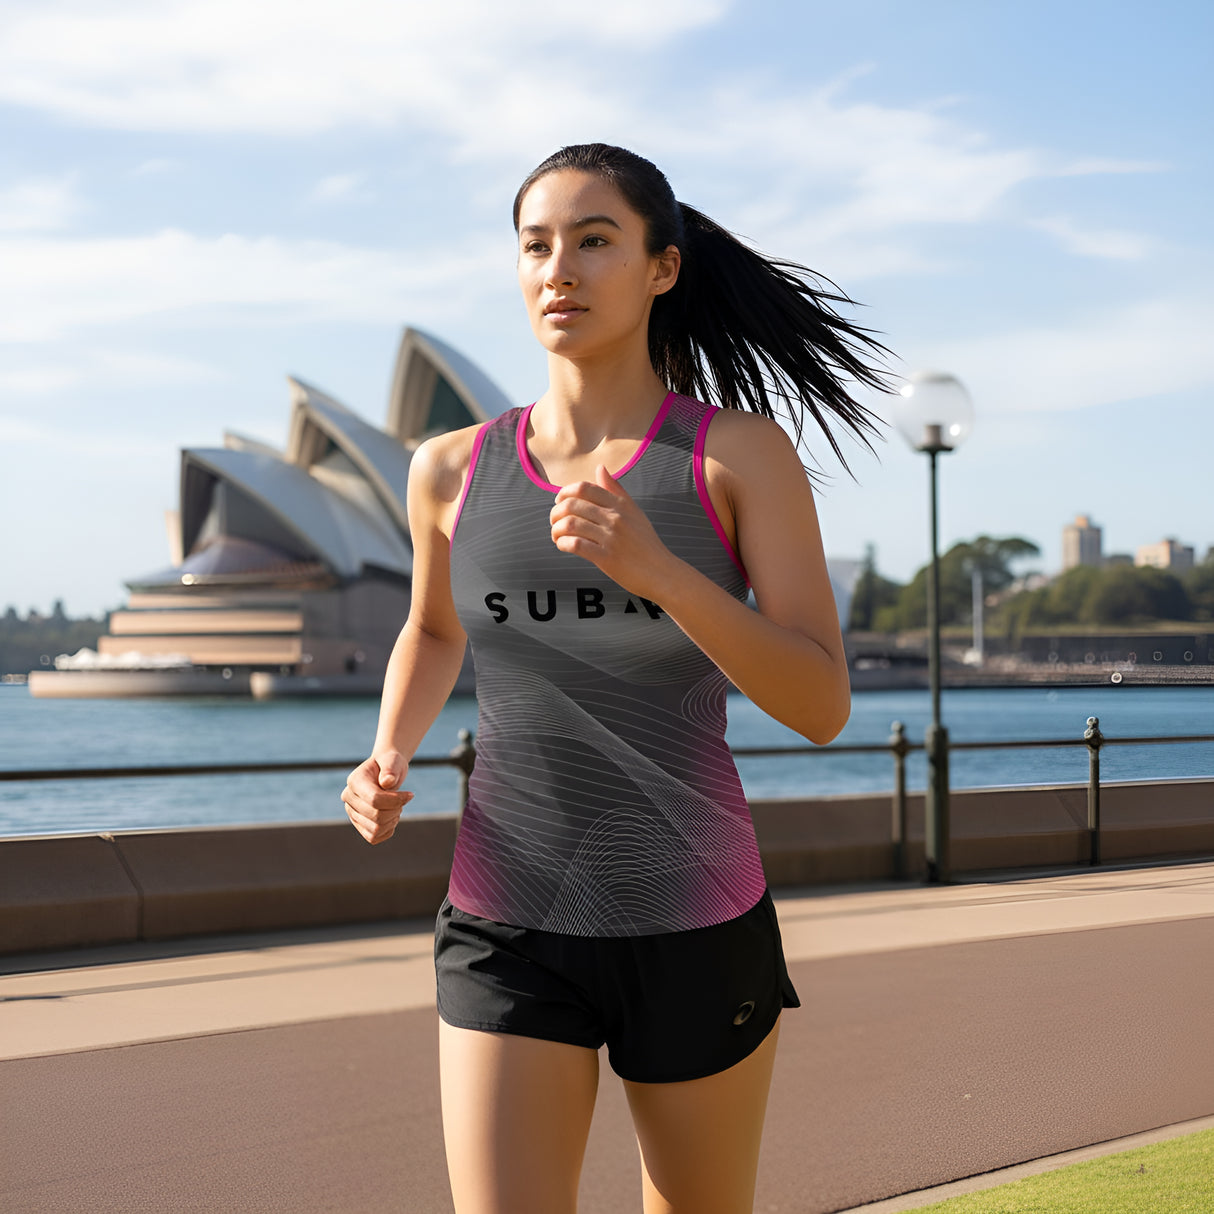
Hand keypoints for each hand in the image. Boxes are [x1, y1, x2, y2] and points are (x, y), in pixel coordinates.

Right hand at [342, 750, 412, 844]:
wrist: (386, 771)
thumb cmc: (390, 764)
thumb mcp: (393, 761)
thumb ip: (390, 769)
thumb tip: (387, 782)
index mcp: (354, 781)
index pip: (374, 799)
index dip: (396, 800)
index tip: (411, 795)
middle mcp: (348, 799)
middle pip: (376, 816)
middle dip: (396, 809)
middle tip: (404, 799)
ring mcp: (352, 813)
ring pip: (375, 829)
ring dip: (393, 820)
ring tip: (397, 807)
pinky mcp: (359, 825)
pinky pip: (373, 837)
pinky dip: (388, 829)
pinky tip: (392, 816)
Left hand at [549, 465, 679, 599]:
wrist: (660, 572)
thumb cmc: (645, 543)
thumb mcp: (634, 512)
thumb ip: (615, 490)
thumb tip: (600, 468)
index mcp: (620, 505)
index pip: (584, 488)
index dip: (565, 492)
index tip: (560, 502)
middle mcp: (615, 518)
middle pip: (572, 504)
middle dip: (556, 512)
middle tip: (555, 521)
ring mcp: (611, 538)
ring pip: (570, 524)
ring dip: (557, 529)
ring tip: (557, 535)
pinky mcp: (607, 558)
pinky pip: (575, 545)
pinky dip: (563, 544)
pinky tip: (563, 546)